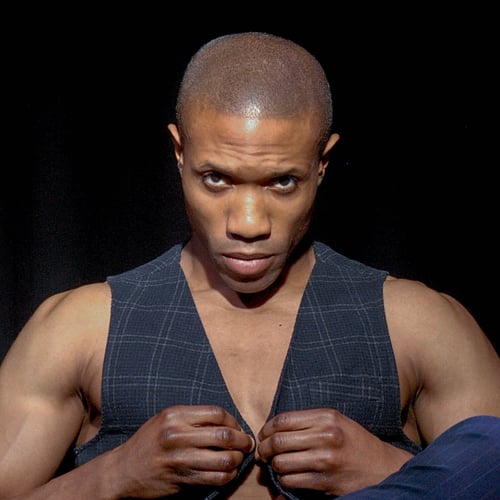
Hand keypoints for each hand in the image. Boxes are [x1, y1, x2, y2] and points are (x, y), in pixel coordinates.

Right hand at [107, 405, 254, 497]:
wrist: (123, 471)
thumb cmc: (148, 441)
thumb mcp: (165, 419)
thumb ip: (192, 417)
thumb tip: (227, 421)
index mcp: (175, 415)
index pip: (216, 413)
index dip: (233, 420)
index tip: (237, 427)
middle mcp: (177, 435)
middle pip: (224, 436)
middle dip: (242, 441)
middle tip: (247, 444)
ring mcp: (180, 459)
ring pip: (223, 460)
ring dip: (238, 460)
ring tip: (238, 458)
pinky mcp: (182, 480)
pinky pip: (215, 479)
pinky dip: (228, 476)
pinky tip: (228, 472)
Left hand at [256, 408, 412, 495]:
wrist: (383, 467)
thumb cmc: (355, 442)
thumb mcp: (336, 421)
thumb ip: (308, 421)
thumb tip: (274, 429)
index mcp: (326, 417)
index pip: (283, 420)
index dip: (266, 428)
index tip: (263, 435)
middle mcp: (325, 436)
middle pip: (278, 441)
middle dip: (265, 449)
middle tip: (263, 453)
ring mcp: (326, 460)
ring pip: (282, 463)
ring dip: (274, 466)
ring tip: (276, 465)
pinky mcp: (326, 482)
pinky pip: (292, 481)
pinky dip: (284, 481)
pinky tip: (288, 477)